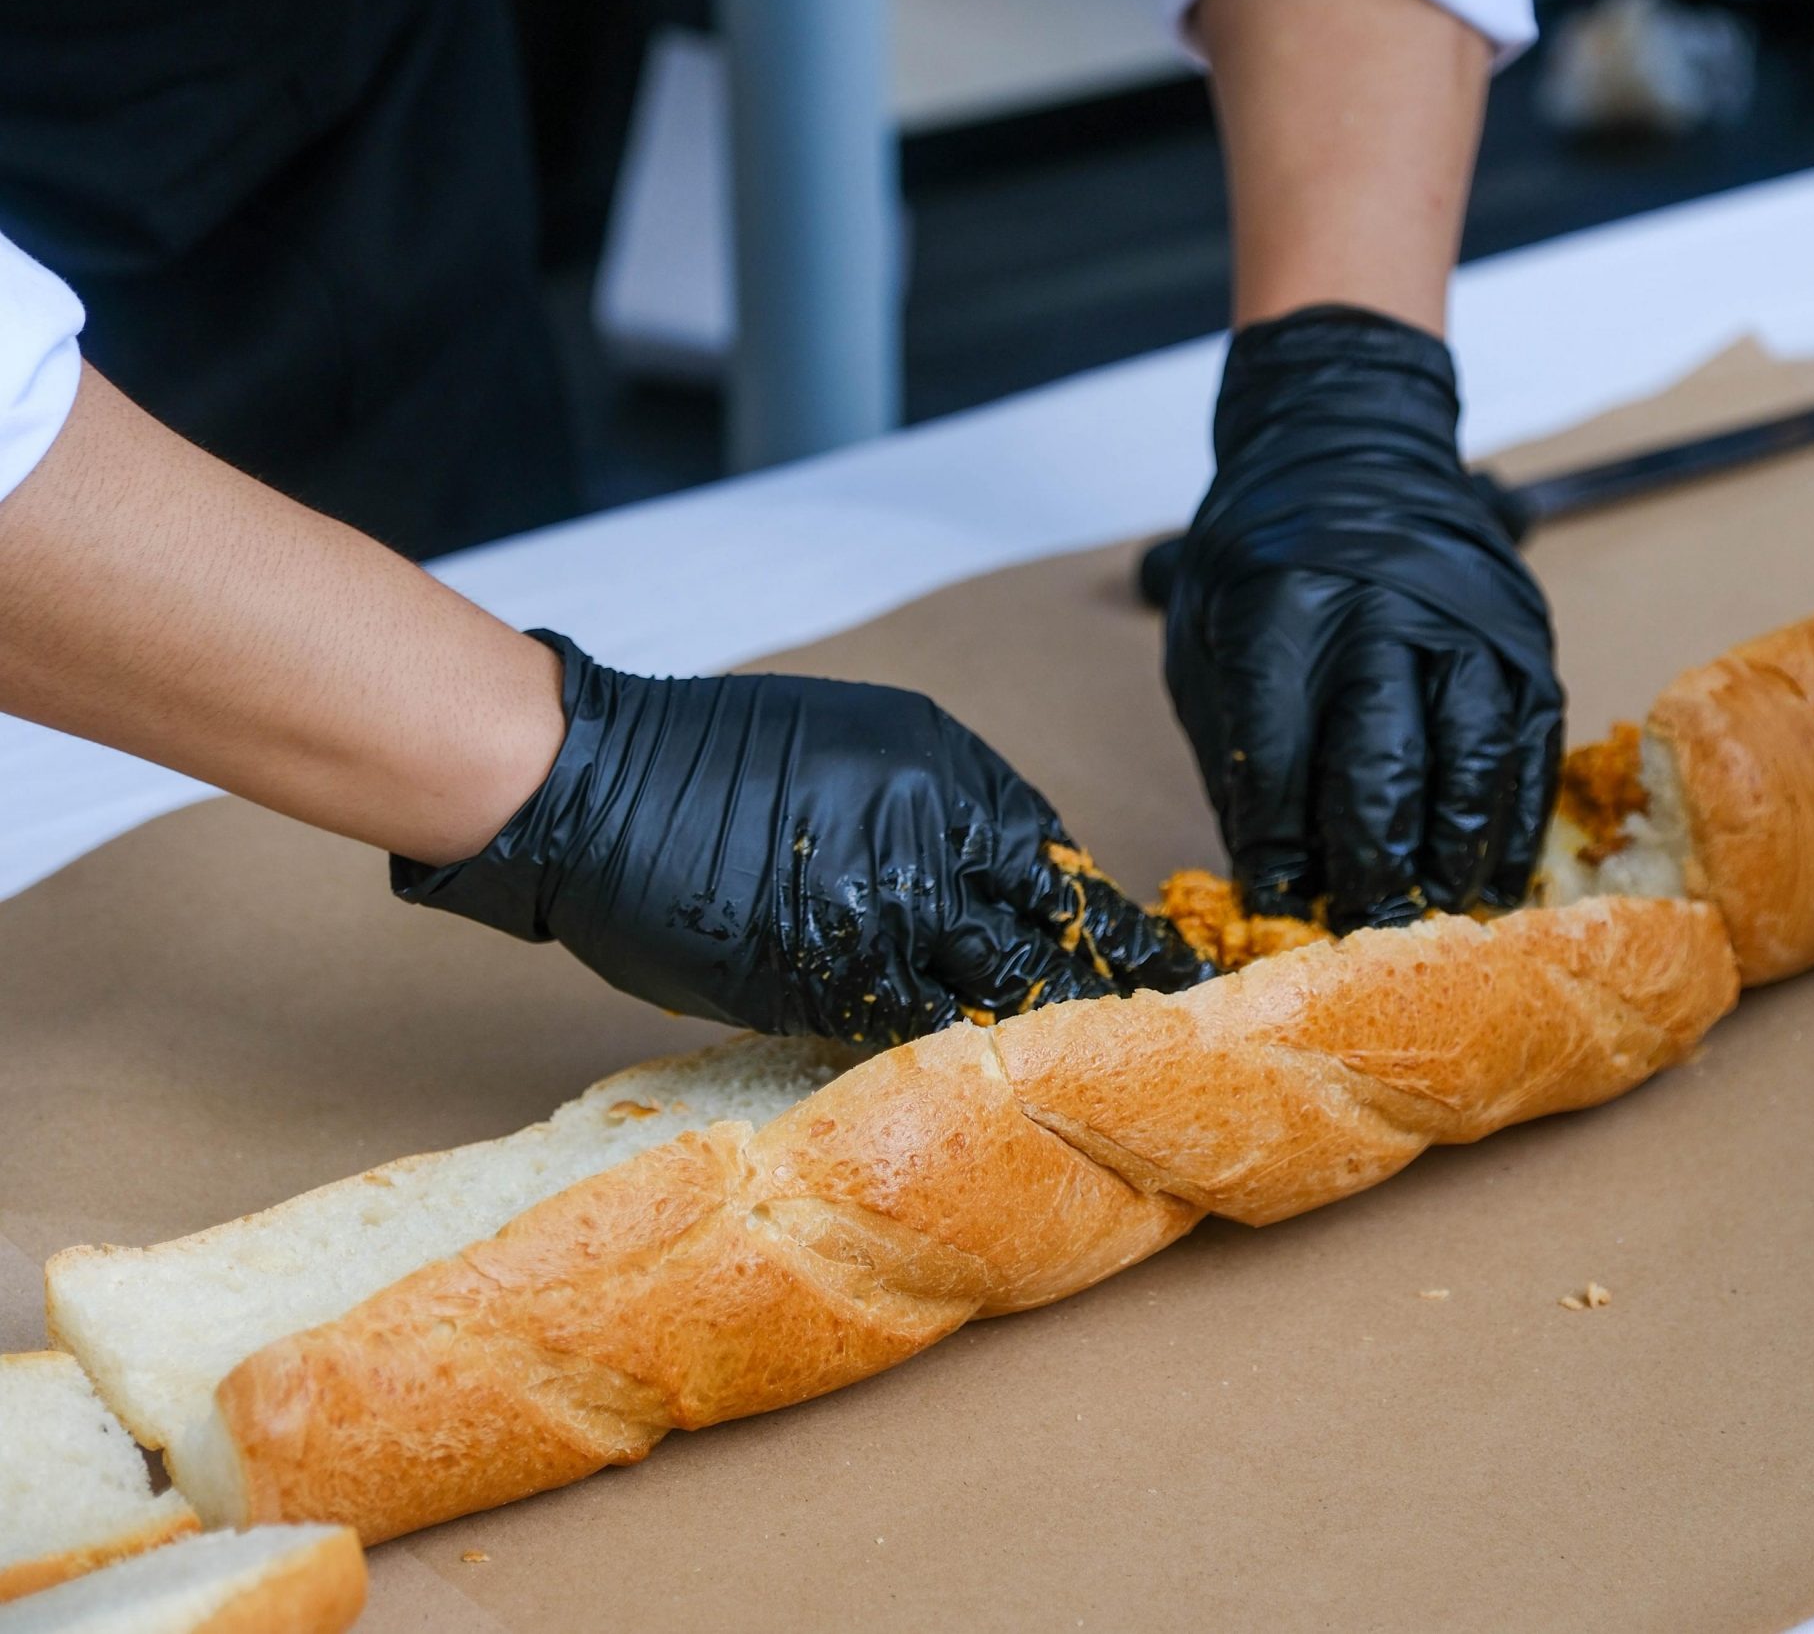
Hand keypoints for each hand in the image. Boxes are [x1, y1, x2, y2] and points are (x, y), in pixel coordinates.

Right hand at [395, 633, 1207, 1043]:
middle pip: (1056, 930)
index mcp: (952, 775)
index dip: (1099, 920)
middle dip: (1113, 989)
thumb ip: (934, 815)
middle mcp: (939, 841)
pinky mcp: (833, 981)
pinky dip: (969, 1068)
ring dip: (1062, 1041)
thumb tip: (992, 885)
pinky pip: (926, 1034)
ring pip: (1007, 992)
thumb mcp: (859, 750)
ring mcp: (889, 915)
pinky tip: (1007, 1101)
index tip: (1147, 962)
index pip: (1059, 861)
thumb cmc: (713, 763)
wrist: (598, 785)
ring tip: (1121, 1091)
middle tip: (1177, 1042)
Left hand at [1162, 306, 1562, 930]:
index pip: (1277, 751)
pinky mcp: (1521, 634)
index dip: (1279, 842)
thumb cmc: (1265, 559)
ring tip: (1437, 913)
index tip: (1278, 901)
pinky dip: (1516, 817)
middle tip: (1364, 925)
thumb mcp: (1209, 635)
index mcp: (1280, 605)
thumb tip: (1270, 876)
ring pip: (1472, 760)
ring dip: (1454, 853)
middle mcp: (1381, 609)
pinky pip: (1530, 743)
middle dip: (1371, 864)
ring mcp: (1464, 620)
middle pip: (1383, 763)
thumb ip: (1238, 749)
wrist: (1349, 445)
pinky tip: (1496, 872)